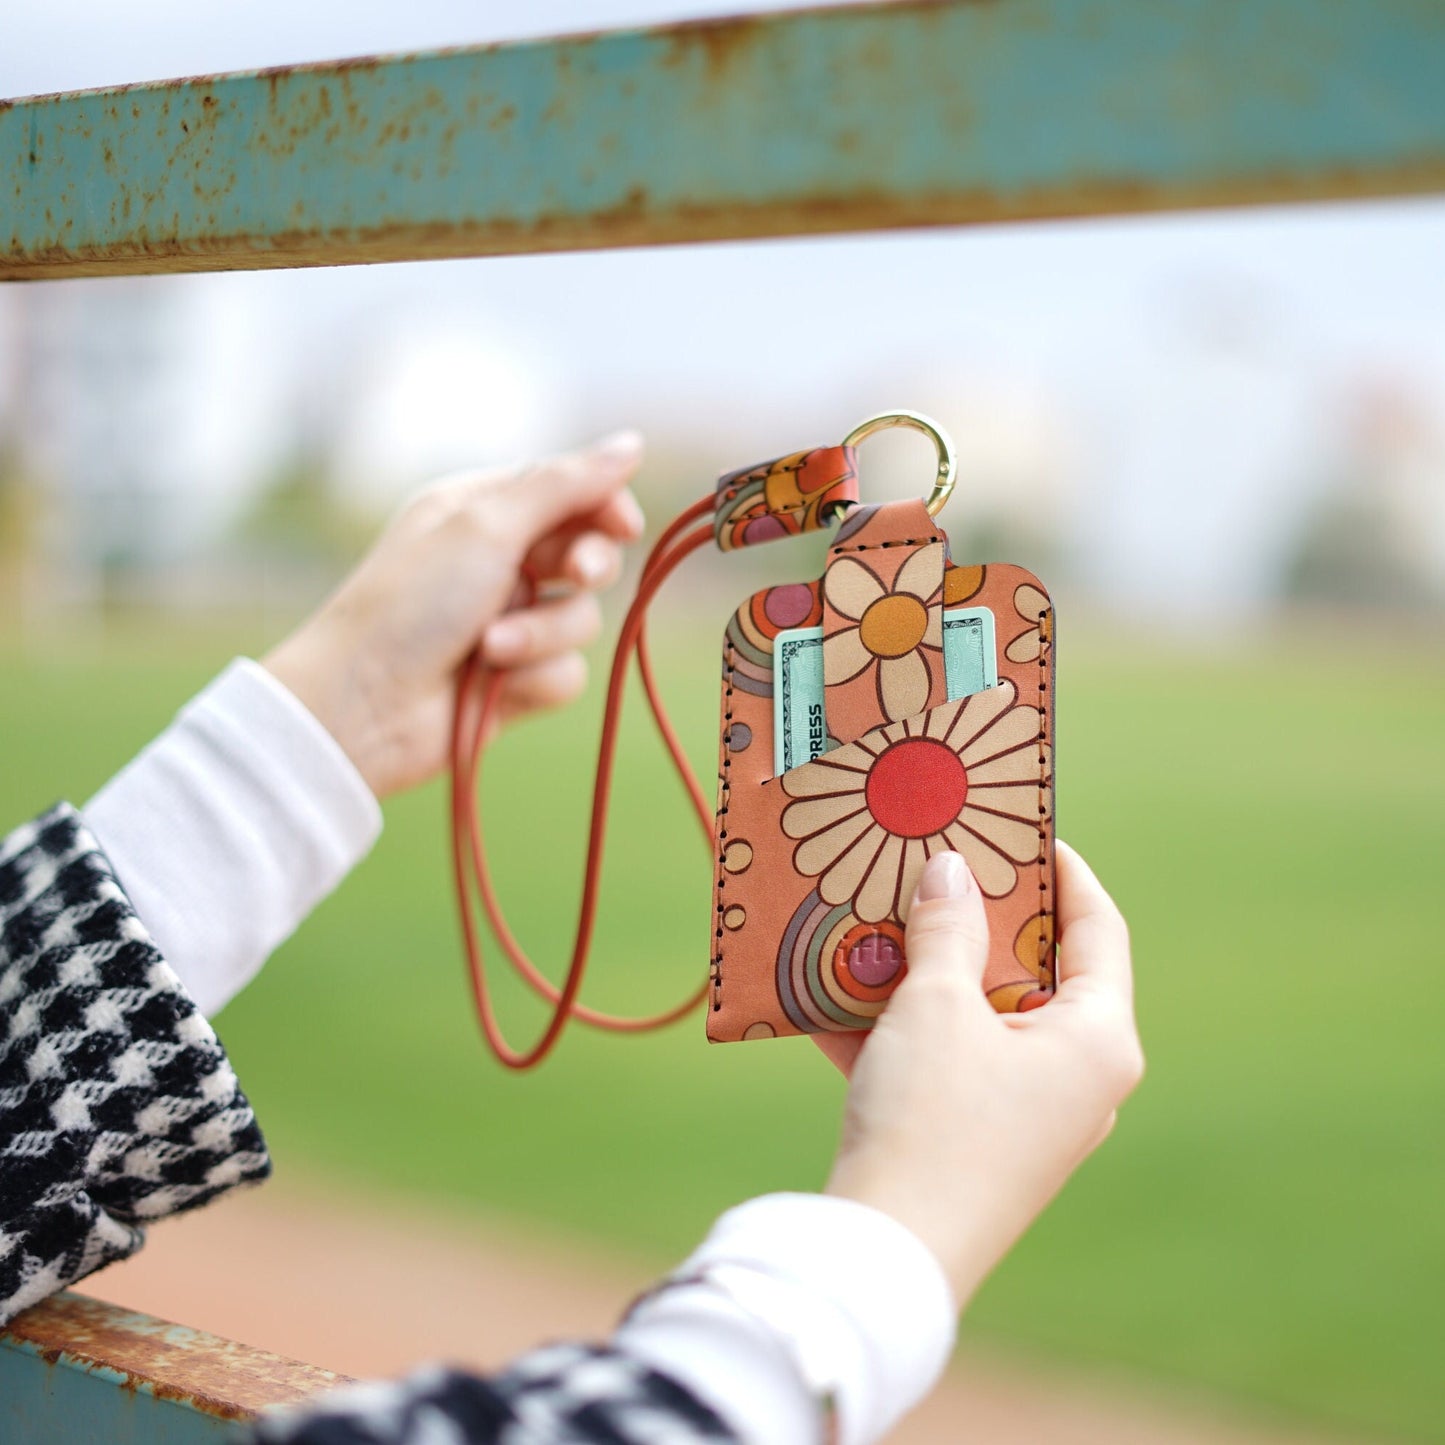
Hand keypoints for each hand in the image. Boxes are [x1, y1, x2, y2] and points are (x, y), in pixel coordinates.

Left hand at [263, 432, 644, 798]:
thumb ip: (565, 485)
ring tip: (488, 648)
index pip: (570, 493)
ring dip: (541, 634)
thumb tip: (632, 443)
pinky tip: (491, 687)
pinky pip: (568, 674)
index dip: (605, 507)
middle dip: (585, 567)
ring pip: (581, 619)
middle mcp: (499, 562)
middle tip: (575, 575)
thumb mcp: (487, 525)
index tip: (624, 526)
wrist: (365, 706)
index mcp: (483, 510)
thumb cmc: (410, 603)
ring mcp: (511, 623)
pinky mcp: (518, 681)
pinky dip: (533, 678)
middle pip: (588, 554)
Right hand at [816, 842, 1142, 1303]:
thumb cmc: (931, 1117)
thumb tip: (952, 868)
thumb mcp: (935, 1006)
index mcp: (1098, 1039)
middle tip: (935, 867)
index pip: (1098, 928)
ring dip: (925, 972)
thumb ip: (947, 927)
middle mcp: (1079, 1078)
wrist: (887, 1256)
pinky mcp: (979, 1142)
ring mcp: (1030, 1116)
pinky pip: (946, 1064)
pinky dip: (900, 1030)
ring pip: (981, 1017)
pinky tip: (832, 997)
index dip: (1062, 870)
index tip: (1020, 828)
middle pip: (1034, 971)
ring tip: (875, 921)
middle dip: (974, 919)